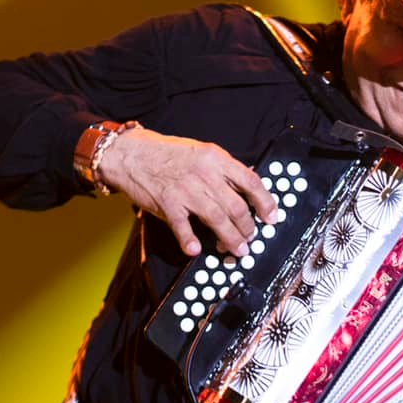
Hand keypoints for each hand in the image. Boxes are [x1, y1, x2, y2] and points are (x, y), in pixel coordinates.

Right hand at [95, 127, 277, 257]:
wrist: (131, 154)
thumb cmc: (167, 153)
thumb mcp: (202, 152)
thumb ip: (223, 169)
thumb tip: (248, 184)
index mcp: (216, 158)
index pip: (250, 181)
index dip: (265, 202)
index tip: (272, 216)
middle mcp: (204, 174)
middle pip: (236, 206)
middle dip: (248, 227)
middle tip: (250, 238)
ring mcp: (186, 190)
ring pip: (217, 219)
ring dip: (230, 239)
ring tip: (237, 250)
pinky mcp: (167, 204)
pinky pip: (184, 227)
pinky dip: (190, 241)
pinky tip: (195, 249)